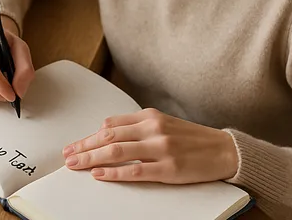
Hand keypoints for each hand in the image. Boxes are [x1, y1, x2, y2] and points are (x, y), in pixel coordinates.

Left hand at [62, 108, 238, 183]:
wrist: (224, 150)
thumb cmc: (192, 139)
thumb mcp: (163, 124)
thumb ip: (138, 127)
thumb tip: (107, 133)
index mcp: (150, 116)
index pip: (110, 125)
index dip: (89, 136)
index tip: (74, 145)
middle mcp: (153, 129)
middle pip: (109, 137)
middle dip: (84, 147)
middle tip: (67, 157)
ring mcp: (160, 148)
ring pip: (117, 152)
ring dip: (92, 159)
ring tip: (76, 166)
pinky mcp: (168, 168)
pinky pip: (135, 171)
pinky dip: (114, 173)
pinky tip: (99, 175)